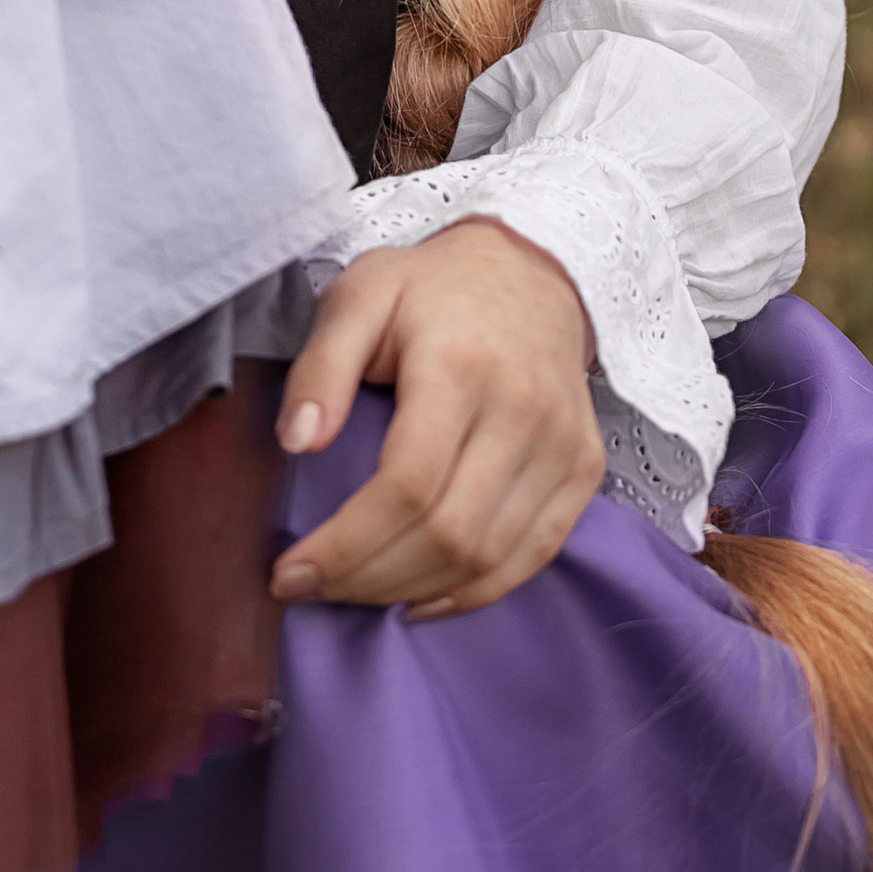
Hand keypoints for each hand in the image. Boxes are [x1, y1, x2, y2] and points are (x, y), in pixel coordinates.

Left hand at [270, 224, 603, 617]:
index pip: (406, 485)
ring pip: (488, 558)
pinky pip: (531, 557)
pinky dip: (473, 593)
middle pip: (448, 534)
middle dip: (369, 579)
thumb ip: (321, 366)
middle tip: (311, 589)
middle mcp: (522, 410)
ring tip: (354, 592)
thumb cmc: (429, 290)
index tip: (289, 573)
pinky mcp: (582, 470)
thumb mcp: (359, 295)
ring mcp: (562, 446)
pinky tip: (420, 598)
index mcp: (459, 364)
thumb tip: (297, 442)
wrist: (528, 273)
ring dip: (412, 590)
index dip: (346, 546)